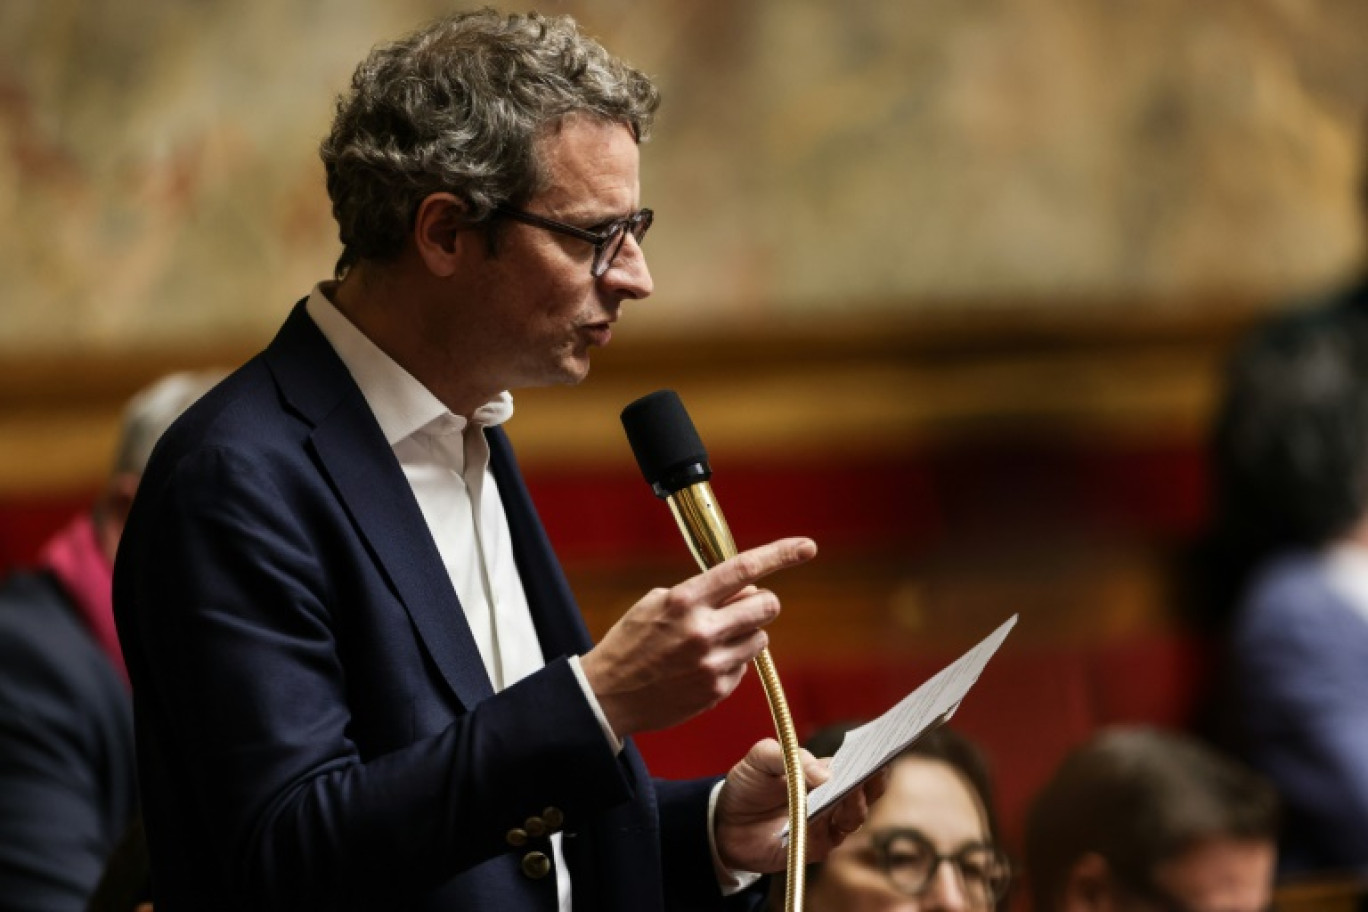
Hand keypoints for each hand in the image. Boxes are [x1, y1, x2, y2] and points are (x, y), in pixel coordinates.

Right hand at [580, 537, 815, 737]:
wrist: (607, 696)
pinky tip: (700, 666)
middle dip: (762, 603)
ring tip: (712, 640)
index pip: (743, 568)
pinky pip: (744, 665)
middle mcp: (703, 630)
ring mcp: (712, 663)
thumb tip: (747, 591)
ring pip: (761, 637)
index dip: (780, 554)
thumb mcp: (657, 603)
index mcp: (684, 600)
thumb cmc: (631, 642)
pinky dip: (731, 660)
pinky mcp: (717, 690)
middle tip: (743, 607)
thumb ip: (703, 593)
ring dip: (746, 634)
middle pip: (768, 606)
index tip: (806, 546)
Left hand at [714, 738, 888, 873]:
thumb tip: (825, 774)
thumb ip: (790, 757)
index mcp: (826, 771)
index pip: (859, 762)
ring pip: (855, 814)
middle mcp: (833, 797)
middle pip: (867, 790)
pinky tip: (822, 813)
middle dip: (873, 778)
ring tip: (848, 789)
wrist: (726, 822)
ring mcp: (828, 823)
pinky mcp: (816, 846)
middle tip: (874, 766)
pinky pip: (832, 836)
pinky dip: (830, 824)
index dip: (874, 755)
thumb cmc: (749, 784)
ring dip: (854, 801)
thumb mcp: (761, 758)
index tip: (884, 746)